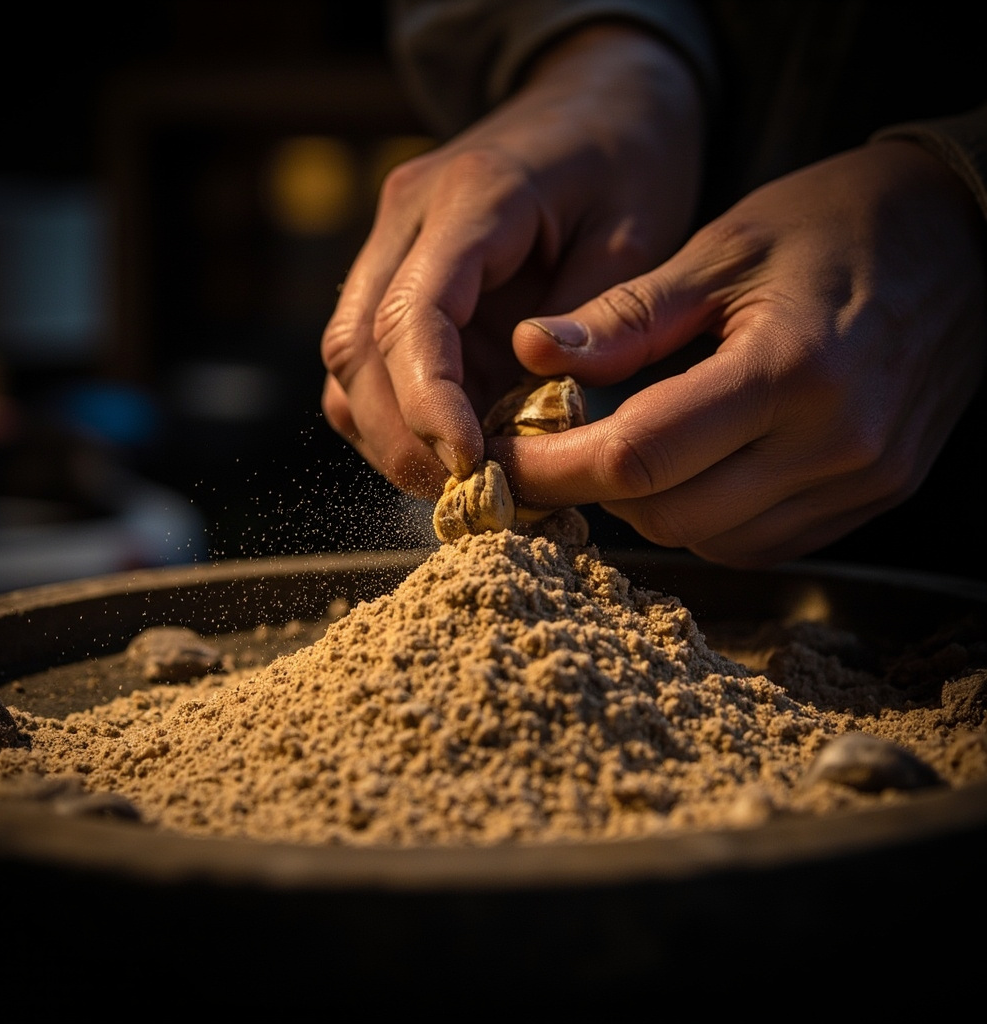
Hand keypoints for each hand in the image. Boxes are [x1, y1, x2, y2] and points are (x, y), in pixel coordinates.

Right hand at [320, 23, 704, 495]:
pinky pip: (368, 359)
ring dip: (393, 430)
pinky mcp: (398, 276)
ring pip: (346, 360)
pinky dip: (398, 411)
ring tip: (462, 476)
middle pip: (356, 347)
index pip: (412, 315)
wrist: (600, 102)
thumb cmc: (629, 161)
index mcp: (470, 199)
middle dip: (403, 436)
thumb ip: (585, 325)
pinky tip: (454, 438)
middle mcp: (406, 219)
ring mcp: (391, 245)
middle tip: (467, 494)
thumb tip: (532, 418)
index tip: (471, 464)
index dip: (429, 402)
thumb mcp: (635, 234)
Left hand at [493, 140, 986, 566]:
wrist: (964, 241)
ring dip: (648, 507)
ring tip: (624, 449)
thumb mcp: (723, 250)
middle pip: (669, 513)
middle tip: (552, 449)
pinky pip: (758, 543)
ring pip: (709, 540)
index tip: (503, 459)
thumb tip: (533, 353)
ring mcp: (862, 481)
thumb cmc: (837, 226)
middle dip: (591, 490)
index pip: (640, 456)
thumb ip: (626, 315)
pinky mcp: (872, 498)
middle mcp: (836, 443)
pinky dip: (704, 517)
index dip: (555, 467)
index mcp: (791, 369)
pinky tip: (690, 468)